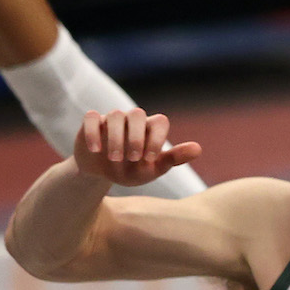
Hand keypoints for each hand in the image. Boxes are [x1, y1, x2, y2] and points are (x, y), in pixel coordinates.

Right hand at [73, 108, 201, 188]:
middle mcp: (133, 119)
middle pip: (138, 115)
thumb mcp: (152, 169)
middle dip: (136, 137)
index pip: (160, 122)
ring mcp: (112, 119)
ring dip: (115, 137)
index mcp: (151, 128)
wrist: (102, 174)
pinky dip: (93, 132)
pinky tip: (95, 150)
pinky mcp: (92, 123)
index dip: (157, 139)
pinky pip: (92, 118)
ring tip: (115, 158)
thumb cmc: (132, 170)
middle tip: (132, 158)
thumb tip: (198, 149)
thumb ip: (173, 158)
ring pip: (116, 115)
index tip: (150, 159)